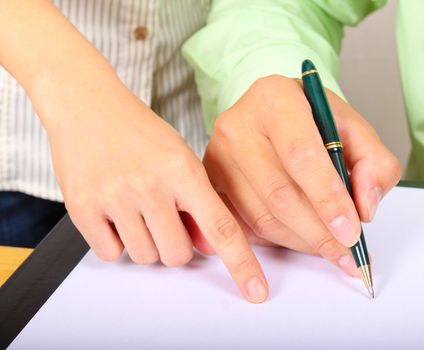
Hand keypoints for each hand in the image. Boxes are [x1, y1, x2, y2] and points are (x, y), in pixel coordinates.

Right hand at [40, 78, 267, 302]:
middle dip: (176, 245)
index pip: (221, 227)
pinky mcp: (82, 207)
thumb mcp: (179, 157)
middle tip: (165, 218)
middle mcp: (150, 185)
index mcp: (182, 170)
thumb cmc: (139, 131)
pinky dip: (115, 242)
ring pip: (145, 257)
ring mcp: (115, 197)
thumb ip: (197, 203)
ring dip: (146, 243)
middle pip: (178, 255)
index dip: (241, 264)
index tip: (256, 291)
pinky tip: (115, 212)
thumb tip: (209, 247)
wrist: (86, 104)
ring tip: (137, 209)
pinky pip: (110, 253)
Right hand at [203, 75, 401, 275]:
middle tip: (348, 252)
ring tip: (332, 249)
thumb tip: (364, 208)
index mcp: (275, 99)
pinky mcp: (211, 183)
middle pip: (280, 194)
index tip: (351, 229)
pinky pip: (246, 226)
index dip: (327, 197)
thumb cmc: (311, 121)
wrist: (272, 115)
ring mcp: (217, 156)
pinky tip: (304, 240)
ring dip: (303, 242)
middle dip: (319, 232)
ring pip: (262, 217)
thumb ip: (374, 163)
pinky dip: (280, 241)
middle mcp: (238, 125)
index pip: (301, 154)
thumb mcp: (354, 129)